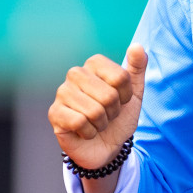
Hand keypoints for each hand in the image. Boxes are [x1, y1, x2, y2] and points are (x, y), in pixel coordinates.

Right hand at [49, 43, 147, 172]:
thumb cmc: (118, 118)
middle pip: (109, 95)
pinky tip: (84, 131)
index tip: (120, 101)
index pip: (121, 77)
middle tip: (107, 114)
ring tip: (96, 123)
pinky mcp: (54, 113)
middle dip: (113, 112)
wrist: (107, 146)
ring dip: (101, 124)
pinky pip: (80, 123)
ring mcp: (62, 92)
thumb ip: (137, 68)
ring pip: (95, 111)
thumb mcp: (135, 94)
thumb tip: (137, 46)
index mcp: (94, 64)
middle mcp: (75, 73)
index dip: (126, 96)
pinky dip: (89, 132)